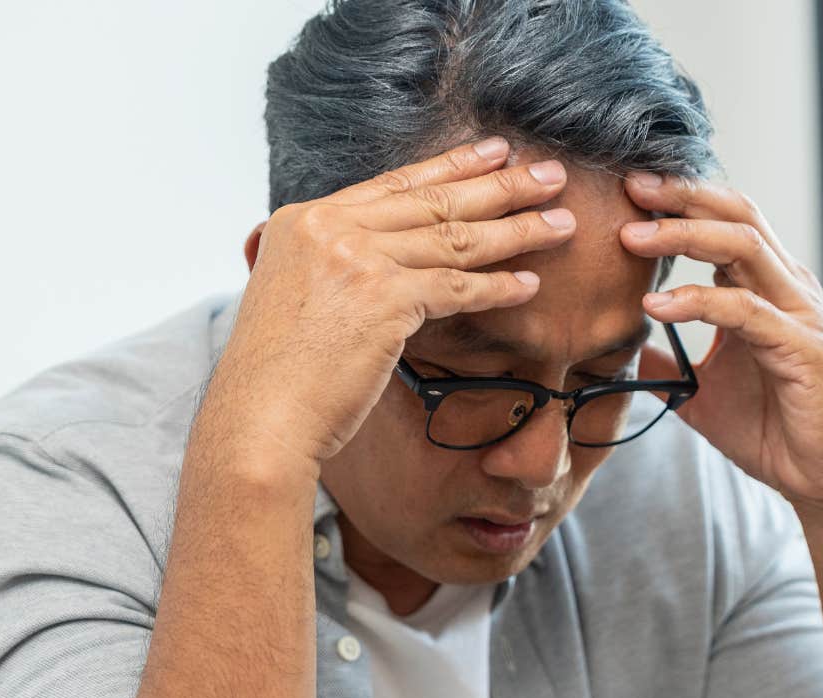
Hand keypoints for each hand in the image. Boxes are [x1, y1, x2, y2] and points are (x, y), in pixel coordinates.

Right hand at [213, 137, 576, 469]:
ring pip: (454, 237)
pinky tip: (531, 283)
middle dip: (500, 186)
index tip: (493, 153)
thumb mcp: (293, 297)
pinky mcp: (383, 298)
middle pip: (433, 201)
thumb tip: (373, 266)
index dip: (451, 167)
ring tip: (562, 222)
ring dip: (516, 229)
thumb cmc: (279, 376)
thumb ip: (328, 267)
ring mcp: (355, 258)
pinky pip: (457, 286)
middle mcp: (327, 228)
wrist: (260, 419)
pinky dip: (498, 285)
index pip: (394, 185)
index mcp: (303, 220)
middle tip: (550, 174)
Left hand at [619, 173, 822, 523]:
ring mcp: (798, 315)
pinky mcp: (801, 349)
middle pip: (736, 215)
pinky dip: (698, 301)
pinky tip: (657, 307)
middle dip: (681, 196)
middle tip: (630, 188)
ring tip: (632, 237)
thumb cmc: (777, 432)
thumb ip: (669, 368)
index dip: (679, 200)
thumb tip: (626, 355)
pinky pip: (745, 310)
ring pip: (743, 247)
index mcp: (767, 288)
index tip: (627, 192)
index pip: (724, 222)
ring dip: (684, 235)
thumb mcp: (704, 395)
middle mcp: (787, 289)